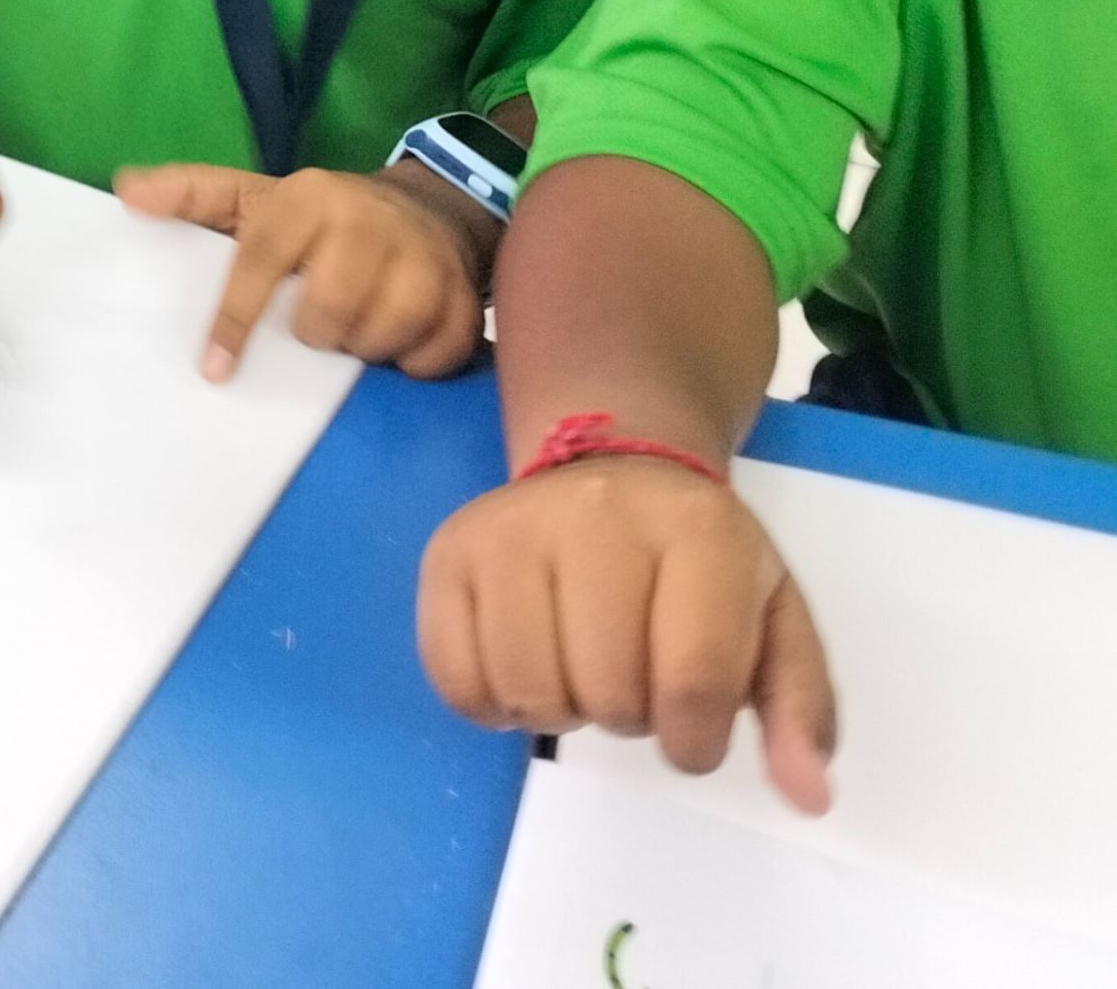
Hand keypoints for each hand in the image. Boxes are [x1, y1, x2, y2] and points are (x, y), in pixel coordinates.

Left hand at [115, 163, 484, 382]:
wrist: (428, 206)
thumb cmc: (322, 218)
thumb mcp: (256, 198)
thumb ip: (193, 195)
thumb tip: (126, 192)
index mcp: (307, 198)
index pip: (260, 263)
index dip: (234, 320)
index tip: (213, 370)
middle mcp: (365, 222)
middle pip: (322, 318)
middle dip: (314, 334)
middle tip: (316, 324)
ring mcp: (422, 260)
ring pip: (375, 341)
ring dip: (361, 350)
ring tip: (357, 326)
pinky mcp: (464, 300)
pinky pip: (429, 361)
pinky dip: (411, 364)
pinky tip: (401, 339)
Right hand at [418, 458, 836, 814]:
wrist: (608, 462)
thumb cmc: (698, 559)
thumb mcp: (772, 616)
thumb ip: (799, 706)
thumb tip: (808, 796)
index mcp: (694, 530)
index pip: (694, 679)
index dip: (696, 740)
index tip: (693, 732)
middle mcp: (594, 514)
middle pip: (607, 689)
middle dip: (629, 716)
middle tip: (634, 678)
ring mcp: (509, 528)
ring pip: (527, 689)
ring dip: (563, 710)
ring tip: (581, 667)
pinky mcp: (448, 551)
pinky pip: (454, 676)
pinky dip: (492, 703)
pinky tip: (528, 665)